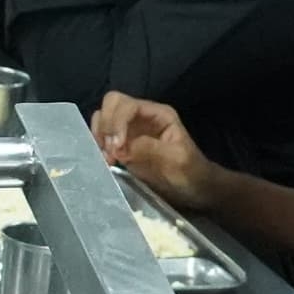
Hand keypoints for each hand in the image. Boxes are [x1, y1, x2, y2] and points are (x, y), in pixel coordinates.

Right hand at [91, 92, 211, 207]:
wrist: (195, 189)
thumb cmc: (191, 172)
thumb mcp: (176, 159)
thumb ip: (150, 149)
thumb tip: (120, 147)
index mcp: (158, 114)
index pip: (128, 105)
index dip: (117, 122)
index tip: (116, 147)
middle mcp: (141, 117)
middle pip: (112, 103)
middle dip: (106, 125)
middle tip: (109, 150)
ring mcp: (130, 130)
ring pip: (103, 118)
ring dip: (100, 136)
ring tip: (108, 158)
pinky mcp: (122, 146)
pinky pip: (103, 137)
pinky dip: (98, 146)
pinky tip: (106, 161)